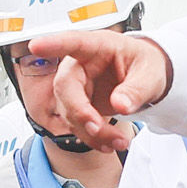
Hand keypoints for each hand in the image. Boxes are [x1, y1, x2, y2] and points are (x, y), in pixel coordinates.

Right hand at [22, 30, 170, 143]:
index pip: (73, 42)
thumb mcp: (151, 73)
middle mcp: (81, 65)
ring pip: (70, 112)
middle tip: (96, 127)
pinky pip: (78, 125)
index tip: (36, 45)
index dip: (53, 44)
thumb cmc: (145, 65)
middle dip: (78, 111)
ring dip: (91, 132)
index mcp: (98, 46)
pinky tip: (109, 145)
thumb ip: (136, 88)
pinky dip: (93, 139)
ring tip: (119, 142)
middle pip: (65, 86)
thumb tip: (120, 105)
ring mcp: (78, 87)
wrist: (146, 80)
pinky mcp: (80, 106)